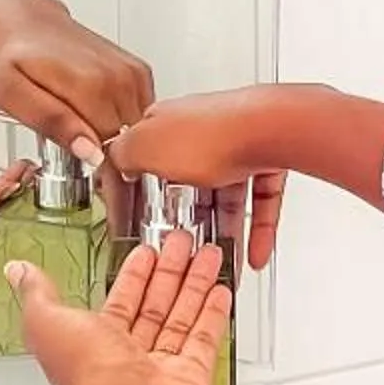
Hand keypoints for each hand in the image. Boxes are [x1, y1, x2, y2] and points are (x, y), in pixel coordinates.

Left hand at [0, 0, 152, 168]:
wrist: (22, 20)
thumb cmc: (9, 56)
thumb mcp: (10, 94)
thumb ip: (52, 122)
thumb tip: (91, 151)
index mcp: (89, 85)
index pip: (113, 151)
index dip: (104, 175)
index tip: (94, 184)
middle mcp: (117, 77)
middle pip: (129, 143)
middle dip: (113, 162)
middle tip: (82, 162)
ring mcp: (131, 72)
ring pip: (139, 131)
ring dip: (121, 143)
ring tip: (88, 138)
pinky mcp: (137, 71)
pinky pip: (143, 113)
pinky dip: (127, 124)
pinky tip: (101, 120)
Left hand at [10, 233, 230, 384]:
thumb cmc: (88, 375)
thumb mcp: (46, 321)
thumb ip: (37, 293)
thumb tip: (17, 272)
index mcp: (96, 341)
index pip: (120, 300)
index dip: (134, 274)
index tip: (146, 251)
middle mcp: (130, 355)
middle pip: (154, 304)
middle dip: (169, 271)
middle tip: (182, 242)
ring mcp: (162, 366)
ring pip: (181, 316)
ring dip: (194, 284)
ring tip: (207, 254)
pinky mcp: (192, 375)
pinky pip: (205, 339)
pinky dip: (213, 313)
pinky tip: (220, 290)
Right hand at [108, 90, 289, 271]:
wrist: (272, 128)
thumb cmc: (213, 134)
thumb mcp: (145, 148)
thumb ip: (121, 154)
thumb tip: (111, 157)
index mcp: (169, 123)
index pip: (148, 157)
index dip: (142, 191)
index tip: (140, 219)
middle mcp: (203, 130)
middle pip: (191, 183)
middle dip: (190, 220)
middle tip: (186, 248)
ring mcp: (238, 143)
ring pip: (228, 196)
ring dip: (225, 232)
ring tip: (222, 261)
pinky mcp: (268, 157)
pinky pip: (259, 201)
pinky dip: (257, 229)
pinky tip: (254, 253)